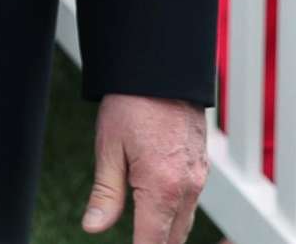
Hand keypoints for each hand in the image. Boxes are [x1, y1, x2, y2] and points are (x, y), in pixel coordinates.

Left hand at [83, 94, 206, 242]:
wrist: (165, 68)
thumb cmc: (132, 103)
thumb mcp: (109, 148)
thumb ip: (105, 194)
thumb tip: (93, 228)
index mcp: (161, 188)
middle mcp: (187, 188)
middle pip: (172, 240)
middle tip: (132, 240)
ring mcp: (199, 178)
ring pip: (184, 224)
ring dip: (165, 235)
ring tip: (142, 234)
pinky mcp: (202, 167)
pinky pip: (190, 204)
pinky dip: (175, 216)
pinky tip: (157, 213)